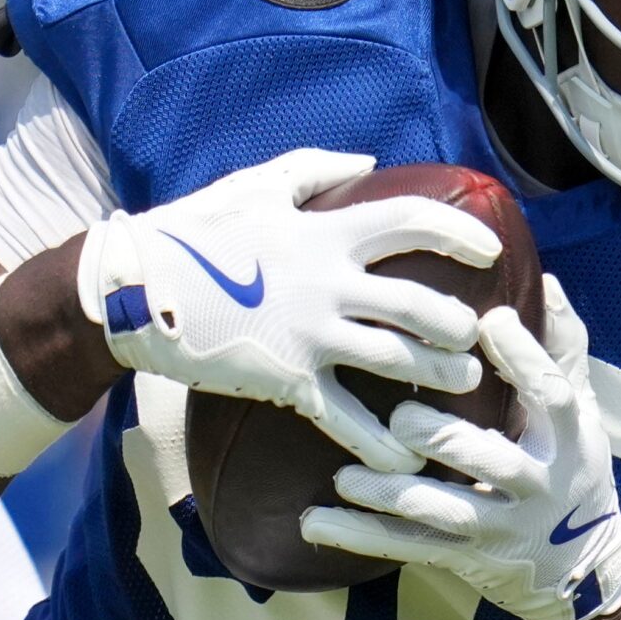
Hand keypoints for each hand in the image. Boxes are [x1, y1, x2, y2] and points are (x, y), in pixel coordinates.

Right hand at [76, 148, 498, 471]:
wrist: (130, 289)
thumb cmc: (191, 231)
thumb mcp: (253, 184)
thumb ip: (314, 170)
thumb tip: (367, 161)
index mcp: (324, 232)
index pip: (412, 221)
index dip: (459, 232)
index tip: (489, 250)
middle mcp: (327, 283)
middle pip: (419, 303)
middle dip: (459, 325)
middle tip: (475, 338)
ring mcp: (309, 334)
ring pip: (397, 360)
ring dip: (439, 376)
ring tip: (463, 387)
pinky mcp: (286, 378)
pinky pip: (345, 417)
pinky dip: (379, 442)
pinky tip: (405, 457)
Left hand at [299, 274, 620, 619]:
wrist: (579, 566)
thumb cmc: (569, 464)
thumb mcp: (580, 410)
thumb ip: (561, 349)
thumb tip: (548, 281)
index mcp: (565, 438)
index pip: (552, 394)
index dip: (524, 358)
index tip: (490, 321)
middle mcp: (536, 484)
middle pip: (493, 462)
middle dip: (446, 441)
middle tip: (400, 417)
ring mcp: (500, 526)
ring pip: (444, 513)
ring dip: (390, 496)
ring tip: (344, 478)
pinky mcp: (465, 556)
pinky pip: (407, 548)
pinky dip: (358, 536)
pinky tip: (314, 522)